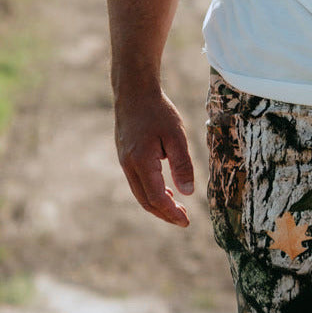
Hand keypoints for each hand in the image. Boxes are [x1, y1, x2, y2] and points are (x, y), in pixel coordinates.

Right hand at [114, 86, 196, 225]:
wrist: (134, 91)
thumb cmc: (157, 111)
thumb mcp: (176, 136)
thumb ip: (182, 165)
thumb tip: (187, 193)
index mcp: (141, 163)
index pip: (156, 198)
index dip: (171, 212)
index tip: (186, 221)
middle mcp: (128, 166)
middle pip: (146, 200)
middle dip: (164, 213)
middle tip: (183, 220)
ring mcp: (124, 161)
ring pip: (140, 192)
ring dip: (157, 203)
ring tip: (176, 208)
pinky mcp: (125, 155)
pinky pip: (137, 182)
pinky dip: (151, 191)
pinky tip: (165, 188)